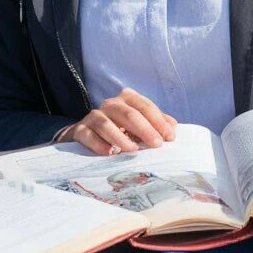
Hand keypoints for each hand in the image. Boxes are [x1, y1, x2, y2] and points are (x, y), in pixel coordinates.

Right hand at [57, 88, 176, 155]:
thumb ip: (156, 124)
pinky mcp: (80, 130)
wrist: (87, 135)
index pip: (144, 106)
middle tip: (156, 145)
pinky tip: (110, 153)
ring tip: (133, 150)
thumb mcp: (139, 125)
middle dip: (144, 129)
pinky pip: (88, 134)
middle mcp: (110, 105)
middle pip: (128, 113)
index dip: (158, 121)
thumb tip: (173, 127)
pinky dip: (99, 144)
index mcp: (126, 99)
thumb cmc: (120, 129)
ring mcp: (93, 116)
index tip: (169, 137)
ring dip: (120, 137)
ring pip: (105, 123)